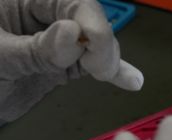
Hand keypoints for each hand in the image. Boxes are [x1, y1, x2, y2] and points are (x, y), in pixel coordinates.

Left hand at [0, 0, 142, 122]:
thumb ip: (36, 48)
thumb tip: (73, 35)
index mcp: (21, 0)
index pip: (70, 1)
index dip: (91, 22)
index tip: (95, 49)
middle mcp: (40, 16)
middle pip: (88, 19)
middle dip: (101, 43)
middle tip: (100, 67)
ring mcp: (53, 41)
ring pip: (95, 43)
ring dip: (108, 60)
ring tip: (111, 75)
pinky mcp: (61, 64)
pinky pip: (90, 64)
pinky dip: (110, 73)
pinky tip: (129, 79)